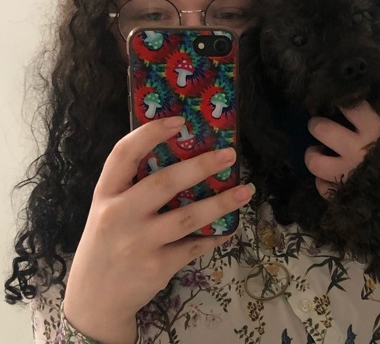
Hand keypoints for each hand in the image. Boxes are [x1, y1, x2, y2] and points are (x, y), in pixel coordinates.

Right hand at [64, 116, 253, 343]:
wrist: (93, 300)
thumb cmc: (106, 243)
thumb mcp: (108, 210)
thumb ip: (133, 187)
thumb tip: (182, 157)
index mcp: (106, 194)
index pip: (123, 154)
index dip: (151, 133)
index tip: (179, 120)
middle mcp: (119, 215)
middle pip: (164, 182)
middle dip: (201, 166)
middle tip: (229, 155)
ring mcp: (139, 243)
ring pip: (188, 216)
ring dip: (222, 202)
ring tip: (246, 190)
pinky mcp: (156, 266)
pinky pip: (194, 245)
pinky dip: (215, 235)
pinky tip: (230, 228)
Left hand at [305, 101, 379, 197]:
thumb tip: (367, 96)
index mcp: (375, 127)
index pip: (347, 104)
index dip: (338, 100)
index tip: (336, 102)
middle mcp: (357, 148)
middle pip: (320, 128)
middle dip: (317, 125)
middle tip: (321, 126)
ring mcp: (349, 174)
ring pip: (313, 161)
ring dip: (313, 155)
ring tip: (318, 153)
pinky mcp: (347, 196)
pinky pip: (321, 187)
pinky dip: (322, 182)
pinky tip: (331, 179)